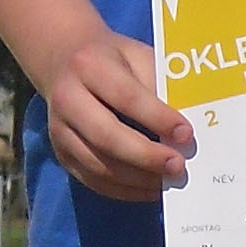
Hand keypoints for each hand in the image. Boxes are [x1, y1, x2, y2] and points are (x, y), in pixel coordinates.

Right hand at [39, 23, 193, 201]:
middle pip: (106, 136)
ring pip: (98, 164)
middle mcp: (67, 99)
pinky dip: (125, 190)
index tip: (186, 134)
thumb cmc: (112, 61)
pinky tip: (150, 188)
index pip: (125, 97)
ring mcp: (59, 130)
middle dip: (146, 155)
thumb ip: (158, 85)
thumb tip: (184, 128)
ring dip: (138, 178)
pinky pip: (93, 181)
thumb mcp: (136, 56)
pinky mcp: (61, 154)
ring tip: (168, 180)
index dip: (157, 118)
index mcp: (88, 66)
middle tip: (178, 166)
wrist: (63, 63)